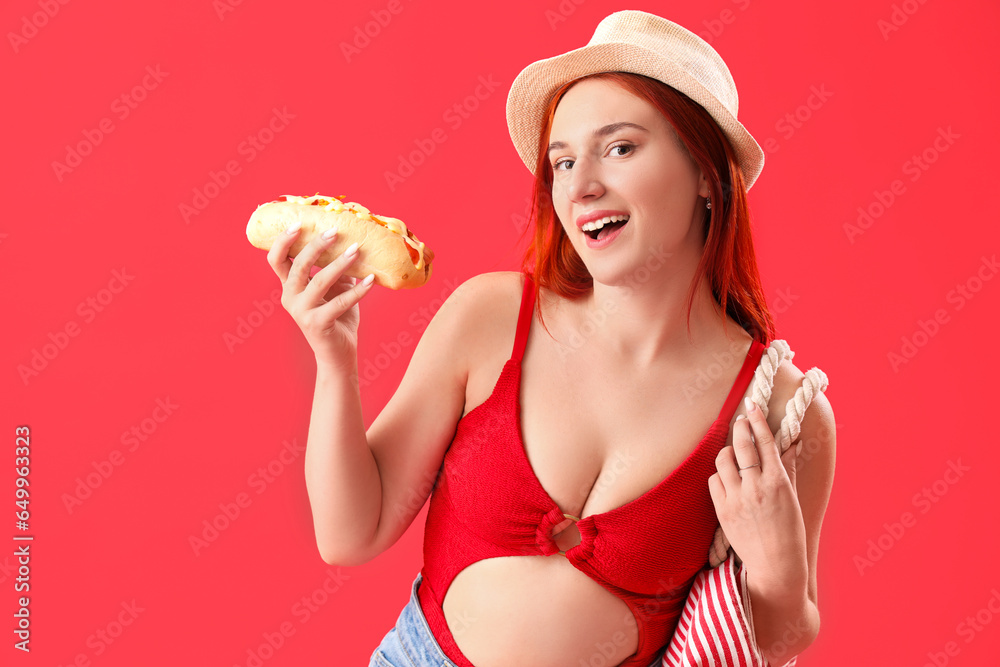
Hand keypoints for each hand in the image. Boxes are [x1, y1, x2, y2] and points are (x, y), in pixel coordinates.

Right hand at [267, 221, 375, 367]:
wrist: (339, 354)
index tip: (298, 223)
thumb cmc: (337, 318)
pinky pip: (340, 302)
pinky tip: (372, 279)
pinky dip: (358, 290)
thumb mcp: (336, 288)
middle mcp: (290, 298)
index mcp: (290, 287)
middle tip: (335, 231)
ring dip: (339, 263)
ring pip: (319, 281)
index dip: (283, 241)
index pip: (277, 260)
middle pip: (298, 266)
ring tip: (357, 249)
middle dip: (316, 246)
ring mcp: (302, 312)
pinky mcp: (318, 324)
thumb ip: (338, 268)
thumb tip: (354, 239)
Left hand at [708, 398, 808, 594]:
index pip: (765, 442)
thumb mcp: (793, 497)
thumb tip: (792, 442)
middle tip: (741, 420)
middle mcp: (756, 487)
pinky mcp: (722, 510)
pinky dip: (720, 475)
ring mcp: (737, 498)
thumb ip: (788, 467)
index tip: (752, 405)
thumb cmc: (790, 532)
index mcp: (778, 482)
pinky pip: (714, 480)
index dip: (757, 421)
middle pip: (742, 445)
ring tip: (735, 454)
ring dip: (729, 452)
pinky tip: (728, 478)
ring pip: (723, 460)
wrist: (775, 566)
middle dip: (741, 427)